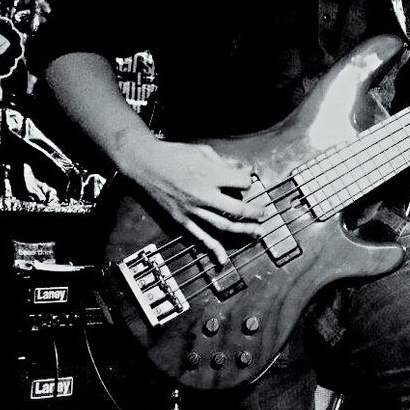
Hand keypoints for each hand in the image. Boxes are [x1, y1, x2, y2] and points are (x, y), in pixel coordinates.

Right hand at [123, 137, 266, 265]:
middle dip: (254, 212)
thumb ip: (225, 162)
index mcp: (210, 175)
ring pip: (223, 225)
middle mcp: (203, 195)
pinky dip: (213, 248)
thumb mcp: (203, 150)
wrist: (146, 164)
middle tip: (263, 213)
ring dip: (243, 230)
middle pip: (237, 208)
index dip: (248, 181)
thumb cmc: (174, 154)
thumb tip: (243, 169)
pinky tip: (223, 259)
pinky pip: (200, 236)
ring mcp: (192, 210)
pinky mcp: (182, 219)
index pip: (241, 183)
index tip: (248, 181)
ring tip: (256, 232)